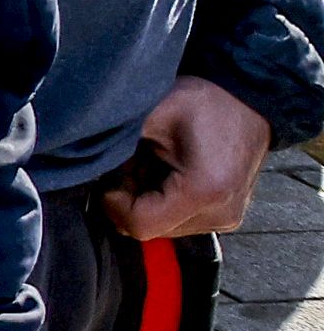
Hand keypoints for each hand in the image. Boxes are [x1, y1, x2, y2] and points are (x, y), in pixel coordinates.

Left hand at [99, 76, 277, 241]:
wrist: (248, 101)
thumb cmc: (203, 102)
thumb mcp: (152, 113)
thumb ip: (117, 145)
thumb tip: (82, 167)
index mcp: (203, 191)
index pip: (139, 224)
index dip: (113, 203)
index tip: (110, 174)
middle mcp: (219, 214)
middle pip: (150, 228)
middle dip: (128, 198)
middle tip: (130, 162)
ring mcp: (225, 219)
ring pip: (161, 226)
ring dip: (144, 199)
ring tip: (149, 162)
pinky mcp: (225, 216)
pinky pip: (178, 220)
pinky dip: (162, 199)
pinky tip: (164, 171)